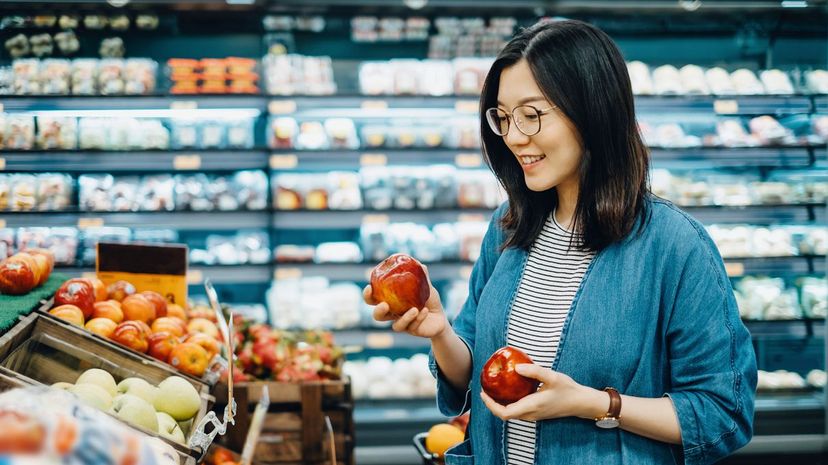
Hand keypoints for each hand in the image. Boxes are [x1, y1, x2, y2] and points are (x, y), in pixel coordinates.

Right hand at [363, 268, 446, 338]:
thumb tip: (419, 264)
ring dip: (404, 318)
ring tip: (415, 309)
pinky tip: (425, 311)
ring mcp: (402, 324)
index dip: (368, 295)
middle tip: (385, 305)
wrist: (441, 317)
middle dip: (378, 311)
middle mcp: (393, 314)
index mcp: (391, 301)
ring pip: (396, 326)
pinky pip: (413, 326)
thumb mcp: (426, 287)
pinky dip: (419, 318)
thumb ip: (421, 277)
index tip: (369, 287)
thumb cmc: (429, 300)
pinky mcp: (412, 331)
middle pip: (378, 316)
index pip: (374, 299)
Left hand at [480, 364, 603, 420]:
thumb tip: (516, 367)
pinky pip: (517, 410)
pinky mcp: (536, 413)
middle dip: (492, 404)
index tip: (483, 393)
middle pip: (504, 414)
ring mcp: (533, 415)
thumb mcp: (552, 376)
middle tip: (485, 389)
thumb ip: (534, 371)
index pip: (505, 413)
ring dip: (499, 404)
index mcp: (532, 406)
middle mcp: (531, 414)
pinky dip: (508, 403)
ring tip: (493, 389)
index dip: (491, 405)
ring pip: (511, 413)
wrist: (581, 402)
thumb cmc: (568, 389)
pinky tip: (509, 390)